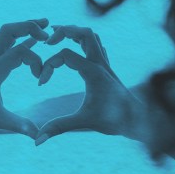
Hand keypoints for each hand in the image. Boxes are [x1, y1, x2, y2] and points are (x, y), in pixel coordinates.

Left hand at [0, 19, 49, 137]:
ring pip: (6, 32)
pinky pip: (5, 43)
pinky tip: (28, 42)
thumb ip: (18, 125)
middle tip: (48, 28)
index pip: (21, 50)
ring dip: (24, 28)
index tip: (39, 81)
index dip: (36, 61)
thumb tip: (37, 137)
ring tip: (42, 27)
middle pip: (10, 30)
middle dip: (30, 26)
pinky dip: (19, 39)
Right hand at [35, 25, 143, 144]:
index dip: (48, 66)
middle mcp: (100, 63)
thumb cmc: (113, 120)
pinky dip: (84, 41)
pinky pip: (97, 46)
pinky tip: (75, 48)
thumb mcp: (83, 122)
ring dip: (75, 33)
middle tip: (47, 39)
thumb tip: (37, 141)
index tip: (40, 83)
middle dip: (64, 31)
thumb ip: (59, 128)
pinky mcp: (107, 69)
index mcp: (93, 71)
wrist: (138, 120)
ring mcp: (105, 64)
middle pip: (83, 32)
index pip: (64, 55)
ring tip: (57, 34)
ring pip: (92, 36)